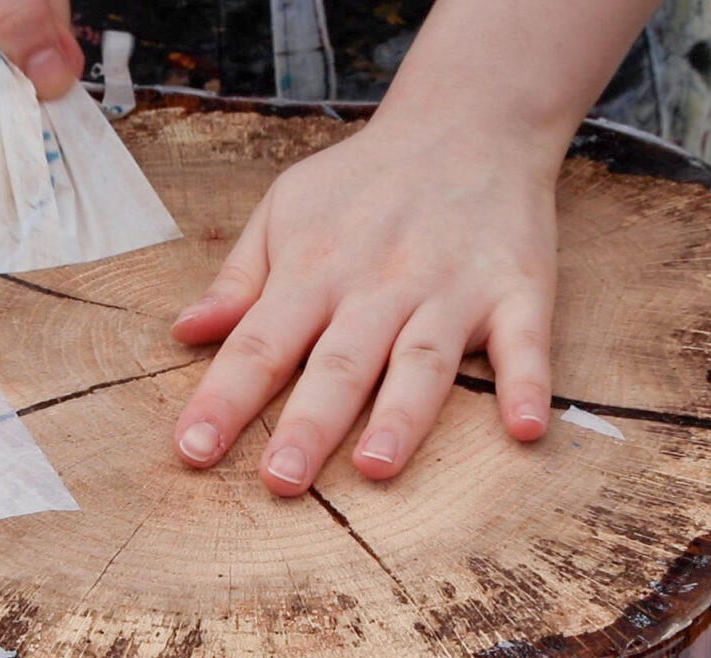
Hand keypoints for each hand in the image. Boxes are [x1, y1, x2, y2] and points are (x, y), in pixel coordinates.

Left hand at [169, 118, 559, 495]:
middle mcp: (380, 284)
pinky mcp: (517, 292)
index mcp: (315, 269)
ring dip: (400, 416)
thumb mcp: (285, 210)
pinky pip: (524, 343)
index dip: (224, 398)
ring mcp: (451, 290)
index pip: (259, 342)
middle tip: (281, 482)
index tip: (193, 449)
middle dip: (308, 424)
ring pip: (421, 361)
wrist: (468, 122)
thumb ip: (237, 278)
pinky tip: (524, 427)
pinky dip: (527, 383)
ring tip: (375, 466)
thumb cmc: (363, 182)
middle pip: (339, 363)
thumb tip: (183, 332)